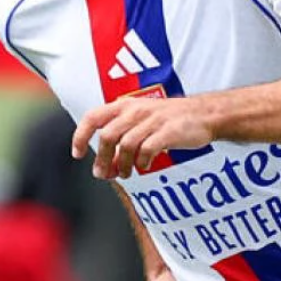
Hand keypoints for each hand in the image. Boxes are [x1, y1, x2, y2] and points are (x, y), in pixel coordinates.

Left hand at [72, 96, 212, 178]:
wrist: (203, 114)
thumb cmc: (168, 119)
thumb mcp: (140, 118)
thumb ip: (120, 135)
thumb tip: (102, 165)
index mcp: (125, 105)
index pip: (93, 117)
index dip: (80, 136)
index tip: (77, 154)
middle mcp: (136, 110)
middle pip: (107, 136)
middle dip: (102, 159)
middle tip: (103, 174)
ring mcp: (152, 120)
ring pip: (126, 145)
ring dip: (121, 165)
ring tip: (124, 174)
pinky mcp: (168, 131)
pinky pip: (147, 149)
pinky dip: (142, 162)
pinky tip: (144, 166)